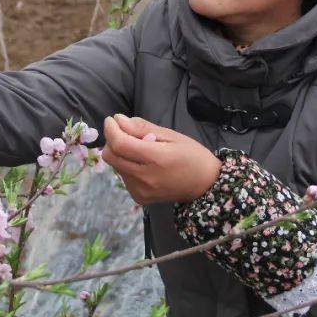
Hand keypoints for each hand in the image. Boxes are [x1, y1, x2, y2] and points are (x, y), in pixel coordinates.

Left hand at [102, 114, 221, 204]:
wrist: (205, 185)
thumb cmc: (192, 155)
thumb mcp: (171, 135)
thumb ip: (143, 128)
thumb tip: (119, 120)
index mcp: (157, 159)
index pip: (120, 144)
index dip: (111, 129)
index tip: (112, 119)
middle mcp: (145, 178)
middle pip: (111, 156)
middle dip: (112, 140)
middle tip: (124, 131)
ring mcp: (141, 191)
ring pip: (115, 166)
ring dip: (120, 153)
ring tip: (140, 149)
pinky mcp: (139, 197)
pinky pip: (123, 176)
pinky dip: (126, 165)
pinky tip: (142, 163)